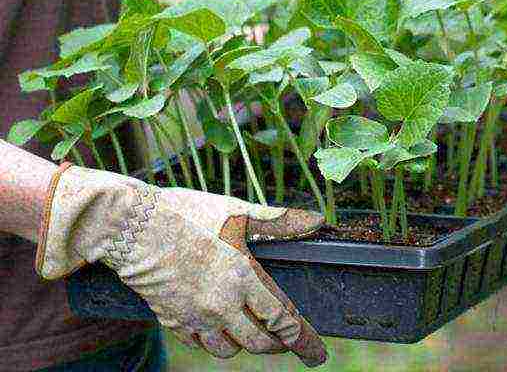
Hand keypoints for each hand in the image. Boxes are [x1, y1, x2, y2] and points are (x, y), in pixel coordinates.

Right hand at [36, 163, 326, 366]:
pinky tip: (218, 328)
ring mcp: (194, 316)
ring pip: (228, 349)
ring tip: (253, 332)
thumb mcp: (237, 212)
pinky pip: (199, 343)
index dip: (304, 340)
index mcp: (242, 278)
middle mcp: (220, 304)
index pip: (283, 320)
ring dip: (246, 344)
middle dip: (278, 345)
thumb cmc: (185, 214)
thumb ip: (279, 222)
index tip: (317, 354)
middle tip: (288, 343)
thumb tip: (317, 221)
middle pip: (259, 342)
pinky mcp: (171, 319)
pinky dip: (214, 341)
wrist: (129, 225)